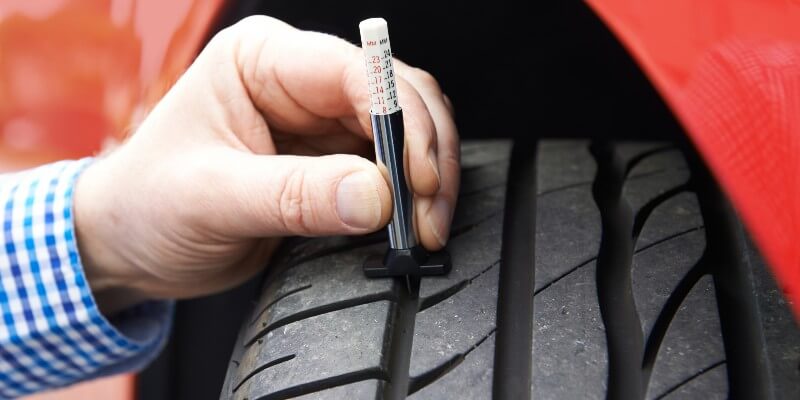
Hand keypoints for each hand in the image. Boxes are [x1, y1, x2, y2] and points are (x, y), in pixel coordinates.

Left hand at [73, 16, 459, 313]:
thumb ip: (294, 196)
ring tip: (423, 226)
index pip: (355, 71)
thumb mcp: (211, 199)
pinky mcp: (332, 161)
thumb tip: (374, 195)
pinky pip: (391, 169)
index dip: (399, 120)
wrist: (129, 243)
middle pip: (397, 96)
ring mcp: (320, 122)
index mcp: (261, 60)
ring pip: (406, 131)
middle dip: (425, 154)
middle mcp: (298, 82)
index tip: (415, 179)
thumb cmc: (146, 204)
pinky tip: (408, 225)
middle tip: (426, 215)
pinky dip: (410, 196)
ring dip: (427, 178)